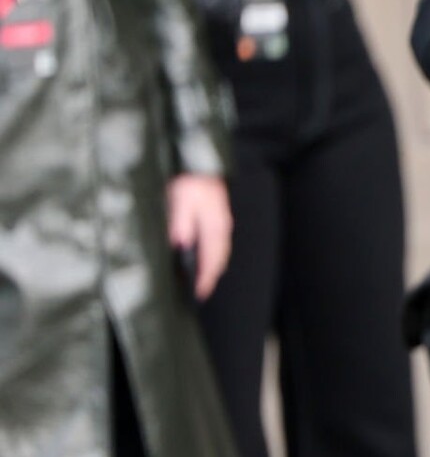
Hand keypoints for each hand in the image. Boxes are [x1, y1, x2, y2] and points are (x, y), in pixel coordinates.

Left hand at [166, 174, 231, 300]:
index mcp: (213, 226)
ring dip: (213, 268)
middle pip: (219, 260)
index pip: (211, 260)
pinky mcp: (220, 219)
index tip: (198, 293)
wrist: (202, 163)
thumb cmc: (189, 180)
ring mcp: (223, 223)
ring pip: (221, 253)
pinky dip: (214, 257)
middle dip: (210, 277)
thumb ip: (180, 223)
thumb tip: (180, 246)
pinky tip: (205, 258)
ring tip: (203, 280)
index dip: (204, 278)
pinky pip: (219, 244)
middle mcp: (222, 228)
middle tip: (200, 292)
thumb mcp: (179, 199)